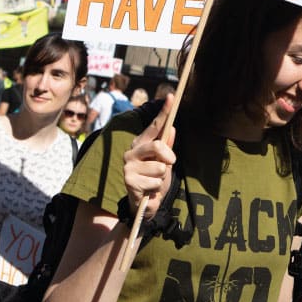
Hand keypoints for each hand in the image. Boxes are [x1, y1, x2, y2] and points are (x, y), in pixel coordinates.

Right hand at [122, 94, 175, 220]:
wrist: (145, 205)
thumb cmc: (155, 180)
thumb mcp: (165, 162)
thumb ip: (167, 146)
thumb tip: (172, 128)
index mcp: (142, 143)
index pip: (154, 125)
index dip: (163, 111)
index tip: (171, 96)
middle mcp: (132, 151)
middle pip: (158, 146)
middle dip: (168, 157)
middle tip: (168, 165)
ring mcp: (129, 165)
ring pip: (159, 167)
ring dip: (162, 178)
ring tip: (154, 182)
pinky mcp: (129, 180)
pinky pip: (155, 182)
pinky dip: (157, 188)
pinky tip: (148, 190)